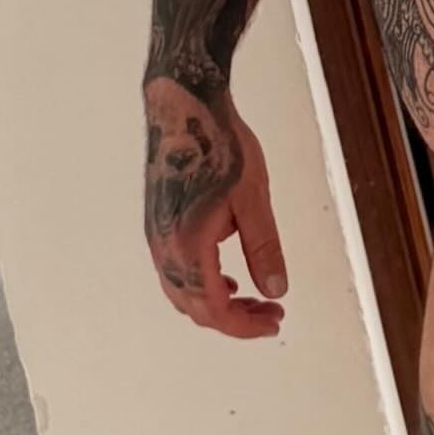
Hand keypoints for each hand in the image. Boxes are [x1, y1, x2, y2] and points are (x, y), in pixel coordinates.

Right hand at [143, 77, 286, 340]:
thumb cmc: (220, 147)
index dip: (246, 326)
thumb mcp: (254, 199)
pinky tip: (225, 278)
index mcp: (188, 250)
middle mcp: (165, 250)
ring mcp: (157, 238)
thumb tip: (276, 290)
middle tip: (270, 314)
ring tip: (252, 301)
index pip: (216, 311)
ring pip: (183, 294)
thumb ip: (264, 248)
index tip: (274, 322)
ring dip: (217, 304)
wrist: (184, 108)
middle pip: (196, 309)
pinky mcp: (158, 224)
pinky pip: (176, 273)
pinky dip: (201, 286)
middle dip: (235, 320)